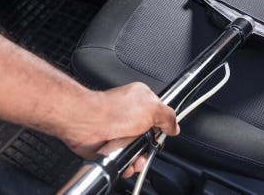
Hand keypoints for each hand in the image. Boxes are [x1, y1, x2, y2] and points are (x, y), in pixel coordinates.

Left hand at [63, 82, 178, 173]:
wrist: (88, 124)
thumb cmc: (113, 111)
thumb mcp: (153, 109)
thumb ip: (168, 116)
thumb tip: (175, 127)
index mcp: (141, 99)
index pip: (159, 116)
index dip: (161, 129)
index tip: (161, 136)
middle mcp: (130, 113)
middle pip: (148, 136)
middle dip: (148, 148)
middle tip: (146, 149)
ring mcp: (119, 129)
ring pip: (136, 149)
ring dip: (137, 158)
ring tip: (134, 159)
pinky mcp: (110, 144)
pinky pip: (123, 158)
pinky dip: (126, 163)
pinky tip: (125, 162)